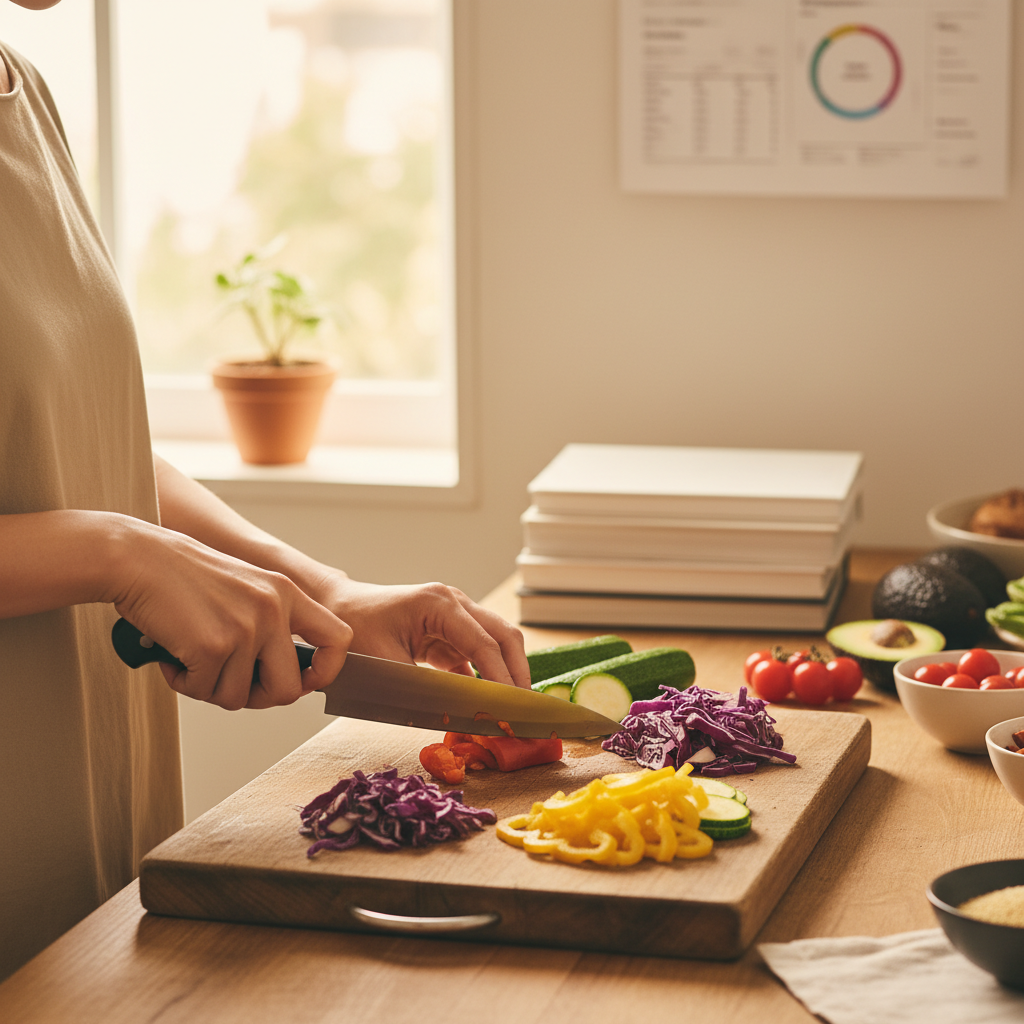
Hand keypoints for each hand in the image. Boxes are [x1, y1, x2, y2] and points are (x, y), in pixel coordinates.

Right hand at [108, 520, 352, 709]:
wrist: (138, 559)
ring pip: (240, 697)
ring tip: (192, 660)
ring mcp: (246, 628)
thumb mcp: (246, 587)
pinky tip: (173, 658)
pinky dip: (185, 683)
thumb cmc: (184, 578)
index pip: (339, 638)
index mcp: (286, 593)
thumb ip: (272, 623)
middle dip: (257, 697)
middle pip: (290, 689)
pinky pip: (205, 692)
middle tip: (229, 683)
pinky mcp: (213, 646)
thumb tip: (290, 679)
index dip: (325, 671)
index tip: (304, 681)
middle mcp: (273, 609)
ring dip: (211, 689)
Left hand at [308, 574, 530, 688]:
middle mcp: (454, 602)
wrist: (336, 611)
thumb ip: (423, 688)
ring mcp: (454, 614)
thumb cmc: (354, 631)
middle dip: (517, 673)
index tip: (513, 709)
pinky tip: (485, 704)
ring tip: (509, 709)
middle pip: (504, 635)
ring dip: (505, 674)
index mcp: (439, 603)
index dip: (502, 678)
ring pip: (496, 643)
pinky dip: (485, 678)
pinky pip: (477, 654)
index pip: (485, 644)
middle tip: (523, 710)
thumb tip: (458, 716)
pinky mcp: (449, 631)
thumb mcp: (385, 664)